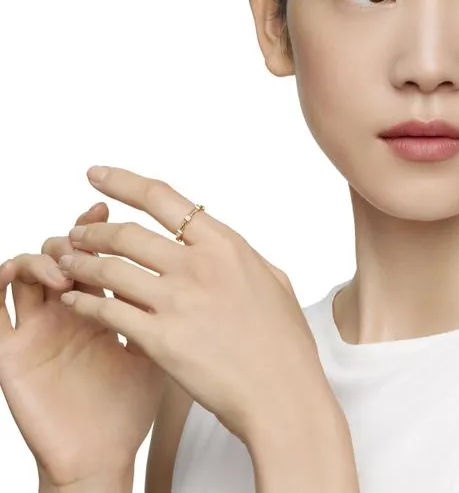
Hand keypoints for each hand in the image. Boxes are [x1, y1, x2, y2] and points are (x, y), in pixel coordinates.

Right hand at [0, 203, 164, 488]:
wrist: (102, 454)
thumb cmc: (130, 405)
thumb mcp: (156, 347)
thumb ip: (162, 308)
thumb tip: (188, 265)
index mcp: (102, 306)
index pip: (98, 255)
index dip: (102, 228)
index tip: (112, 206)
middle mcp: (69, 311)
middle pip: (64, 254)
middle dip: (75, 236)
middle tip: (88, 230)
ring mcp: (39, 327)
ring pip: (29, 270)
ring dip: (45, 255)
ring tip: (69, 264)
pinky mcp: (13, 350)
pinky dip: (6, 278)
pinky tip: (27, 271)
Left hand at [57, 166, 332, 444]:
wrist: (283, 394)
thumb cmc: (283, 341)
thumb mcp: (274, 281)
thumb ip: (240, 257)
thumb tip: (221, 245)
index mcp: (226, 245)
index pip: (163, 198)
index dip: (123, 181)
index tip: (96, 175)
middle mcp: (198, 265)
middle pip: (127, 233)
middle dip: (93, 231)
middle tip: (76, 233)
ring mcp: (178, 301)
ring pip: (110, 269)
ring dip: (80, 263)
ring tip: (65, 262)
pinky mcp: (161, 339)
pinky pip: (108, 312)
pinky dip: (84, 302)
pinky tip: (73, 300)